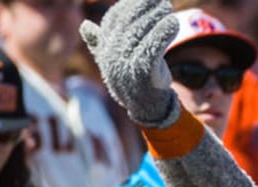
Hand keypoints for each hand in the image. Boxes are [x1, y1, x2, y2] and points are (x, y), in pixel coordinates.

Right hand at [80, 0, 181, 127]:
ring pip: (141, 32)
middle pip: (128, 23)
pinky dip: (163, 33)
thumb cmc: (132, 77)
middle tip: (159, 1)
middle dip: (143, 7)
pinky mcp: (144, 72)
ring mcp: (127, 65)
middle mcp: (112, 56)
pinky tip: (172, 23)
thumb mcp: (113, 60)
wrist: (145, 106)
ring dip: (155, 16)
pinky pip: (154, 47)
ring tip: (166, 7)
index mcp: (104, 50)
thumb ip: (99, 43)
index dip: (128, 5)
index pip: (113, 19)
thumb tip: (84, 25)